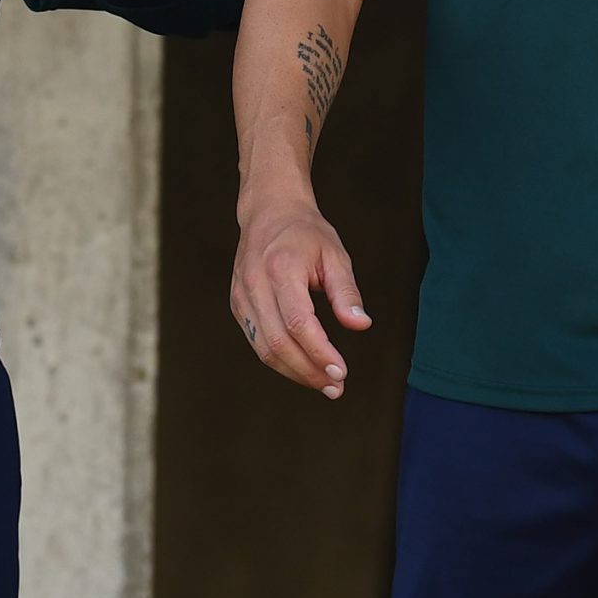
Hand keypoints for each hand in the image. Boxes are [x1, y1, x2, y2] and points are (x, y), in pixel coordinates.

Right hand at [229, 197, 371, 398]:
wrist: (269, 211)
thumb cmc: (305, 233)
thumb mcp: (335, 254)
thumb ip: (346, 292)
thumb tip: (360, 325)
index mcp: (281, 268)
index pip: (298, 322)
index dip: (319, 352)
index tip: (341, 372)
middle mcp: (255, 284)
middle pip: (278, 342)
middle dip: (308, 371)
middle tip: (335, 386)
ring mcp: (241, 296)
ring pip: (264, 349)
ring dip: (294, 372)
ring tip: (323, 383)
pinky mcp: (237, 305)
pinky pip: (257, 342)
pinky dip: (280, 360)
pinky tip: (303, 366)